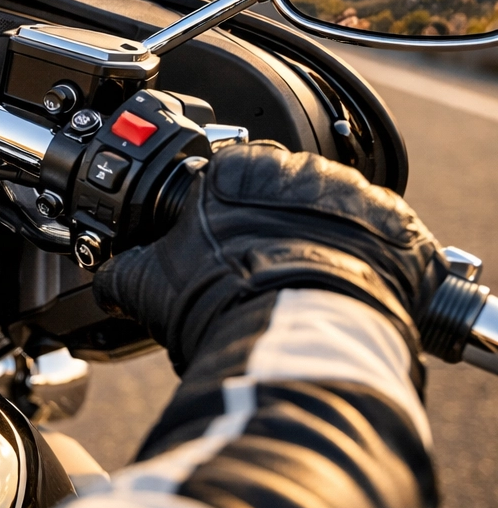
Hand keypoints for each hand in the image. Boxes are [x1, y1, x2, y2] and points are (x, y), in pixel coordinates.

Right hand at [93, 142, 445, 371]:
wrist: (290, 340)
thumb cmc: (223, 301)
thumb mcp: (149, 284)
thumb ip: (121, 270)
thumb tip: (106, 277)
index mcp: (237, 167)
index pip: (227, 180)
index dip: (220, 219)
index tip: (221, 249)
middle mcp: (301, 168)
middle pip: (285, 192)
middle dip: (273, 226)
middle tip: (260, 270)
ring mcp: (356, 196)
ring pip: (337, 212)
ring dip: (323, 240)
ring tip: (304, 287)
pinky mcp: (400, 229)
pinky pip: (388, 239)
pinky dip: (372, 262)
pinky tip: (346, 291)